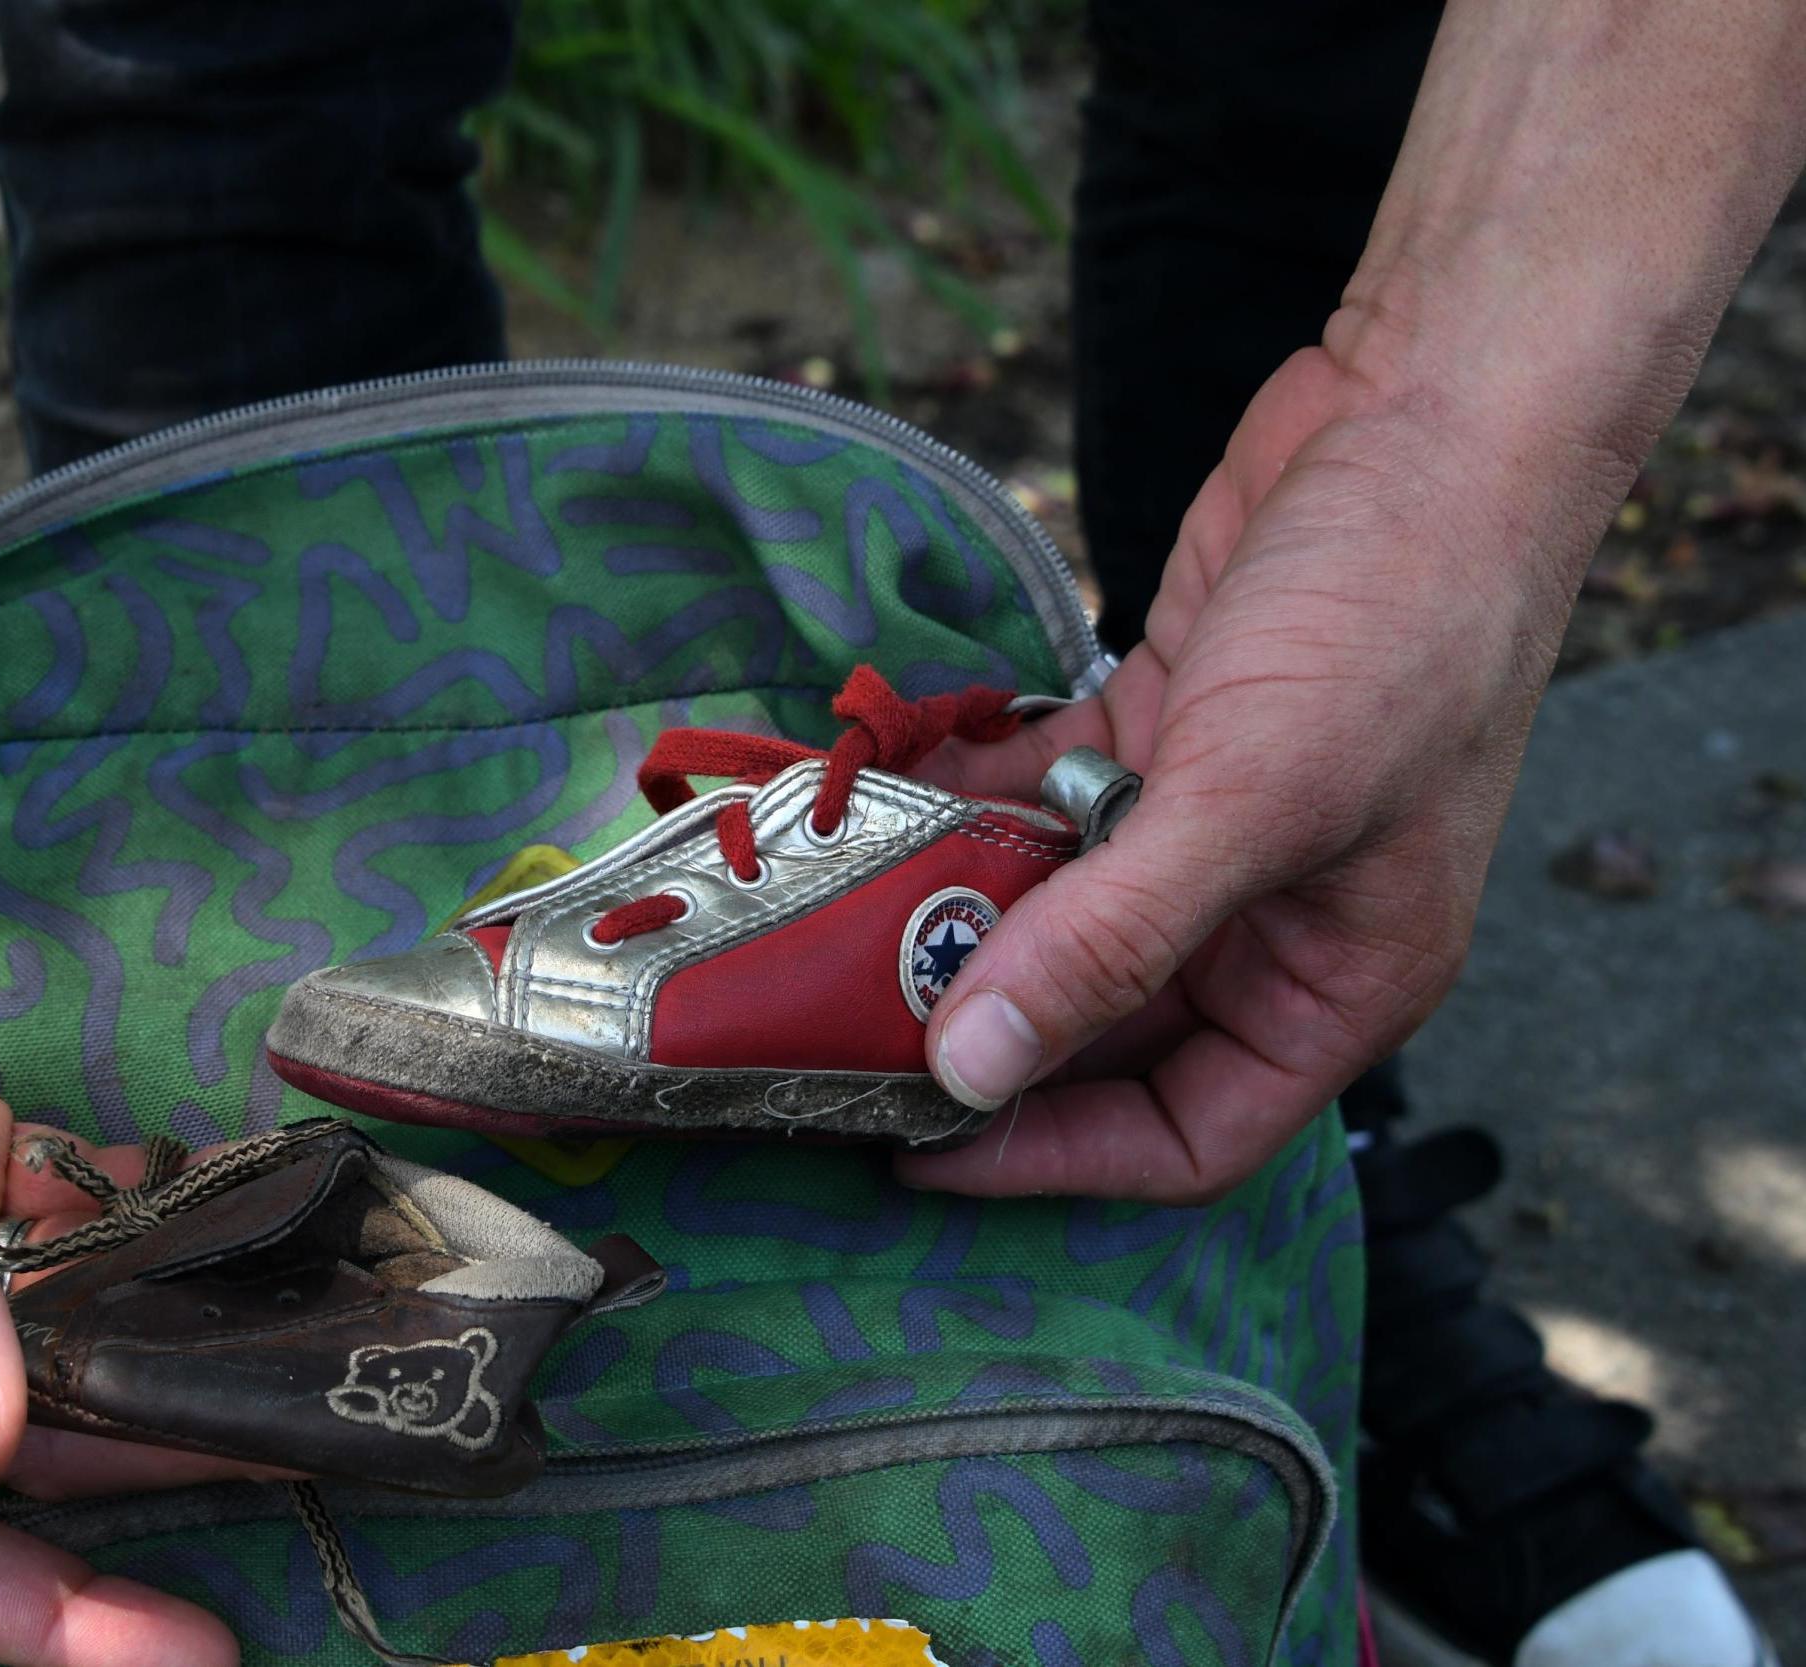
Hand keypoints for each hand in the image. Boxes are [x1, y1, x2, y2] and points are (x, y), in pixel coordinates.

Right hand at [0, 733, 238, 1666]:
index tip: (182, 1646)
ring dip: (171, 1375)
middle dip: (147, 1495)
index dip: (42, 1614)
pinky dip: (151, 1259)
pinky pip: (73, 1243)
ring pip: (58, 1354)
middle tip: (306, 1484)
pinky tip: (250, 1265)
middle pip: (8, 1464)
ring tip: (310, 1389)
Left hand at [902, 340, 1595, 1200]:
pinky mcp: (1161, 734)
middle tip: (833, 1030)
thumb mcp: (1257, 797)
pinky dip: (968, 806)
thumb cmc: (1401, 616)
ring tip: (824, 918)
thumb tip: (975, 1068)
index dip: (1050, 1157)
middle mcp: (1269, 924)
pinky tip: (878, 801)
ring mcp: (1209, 827)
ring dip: (952, 910)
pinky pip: (1042, 805)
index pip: (1183, 1134)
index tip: (913, 1147)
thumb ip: (1113, 940)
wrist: (1429, 411)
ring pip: (1056, 913)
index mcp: (1335, 983)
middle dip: (975, 1025)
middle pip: (1098, 1030)